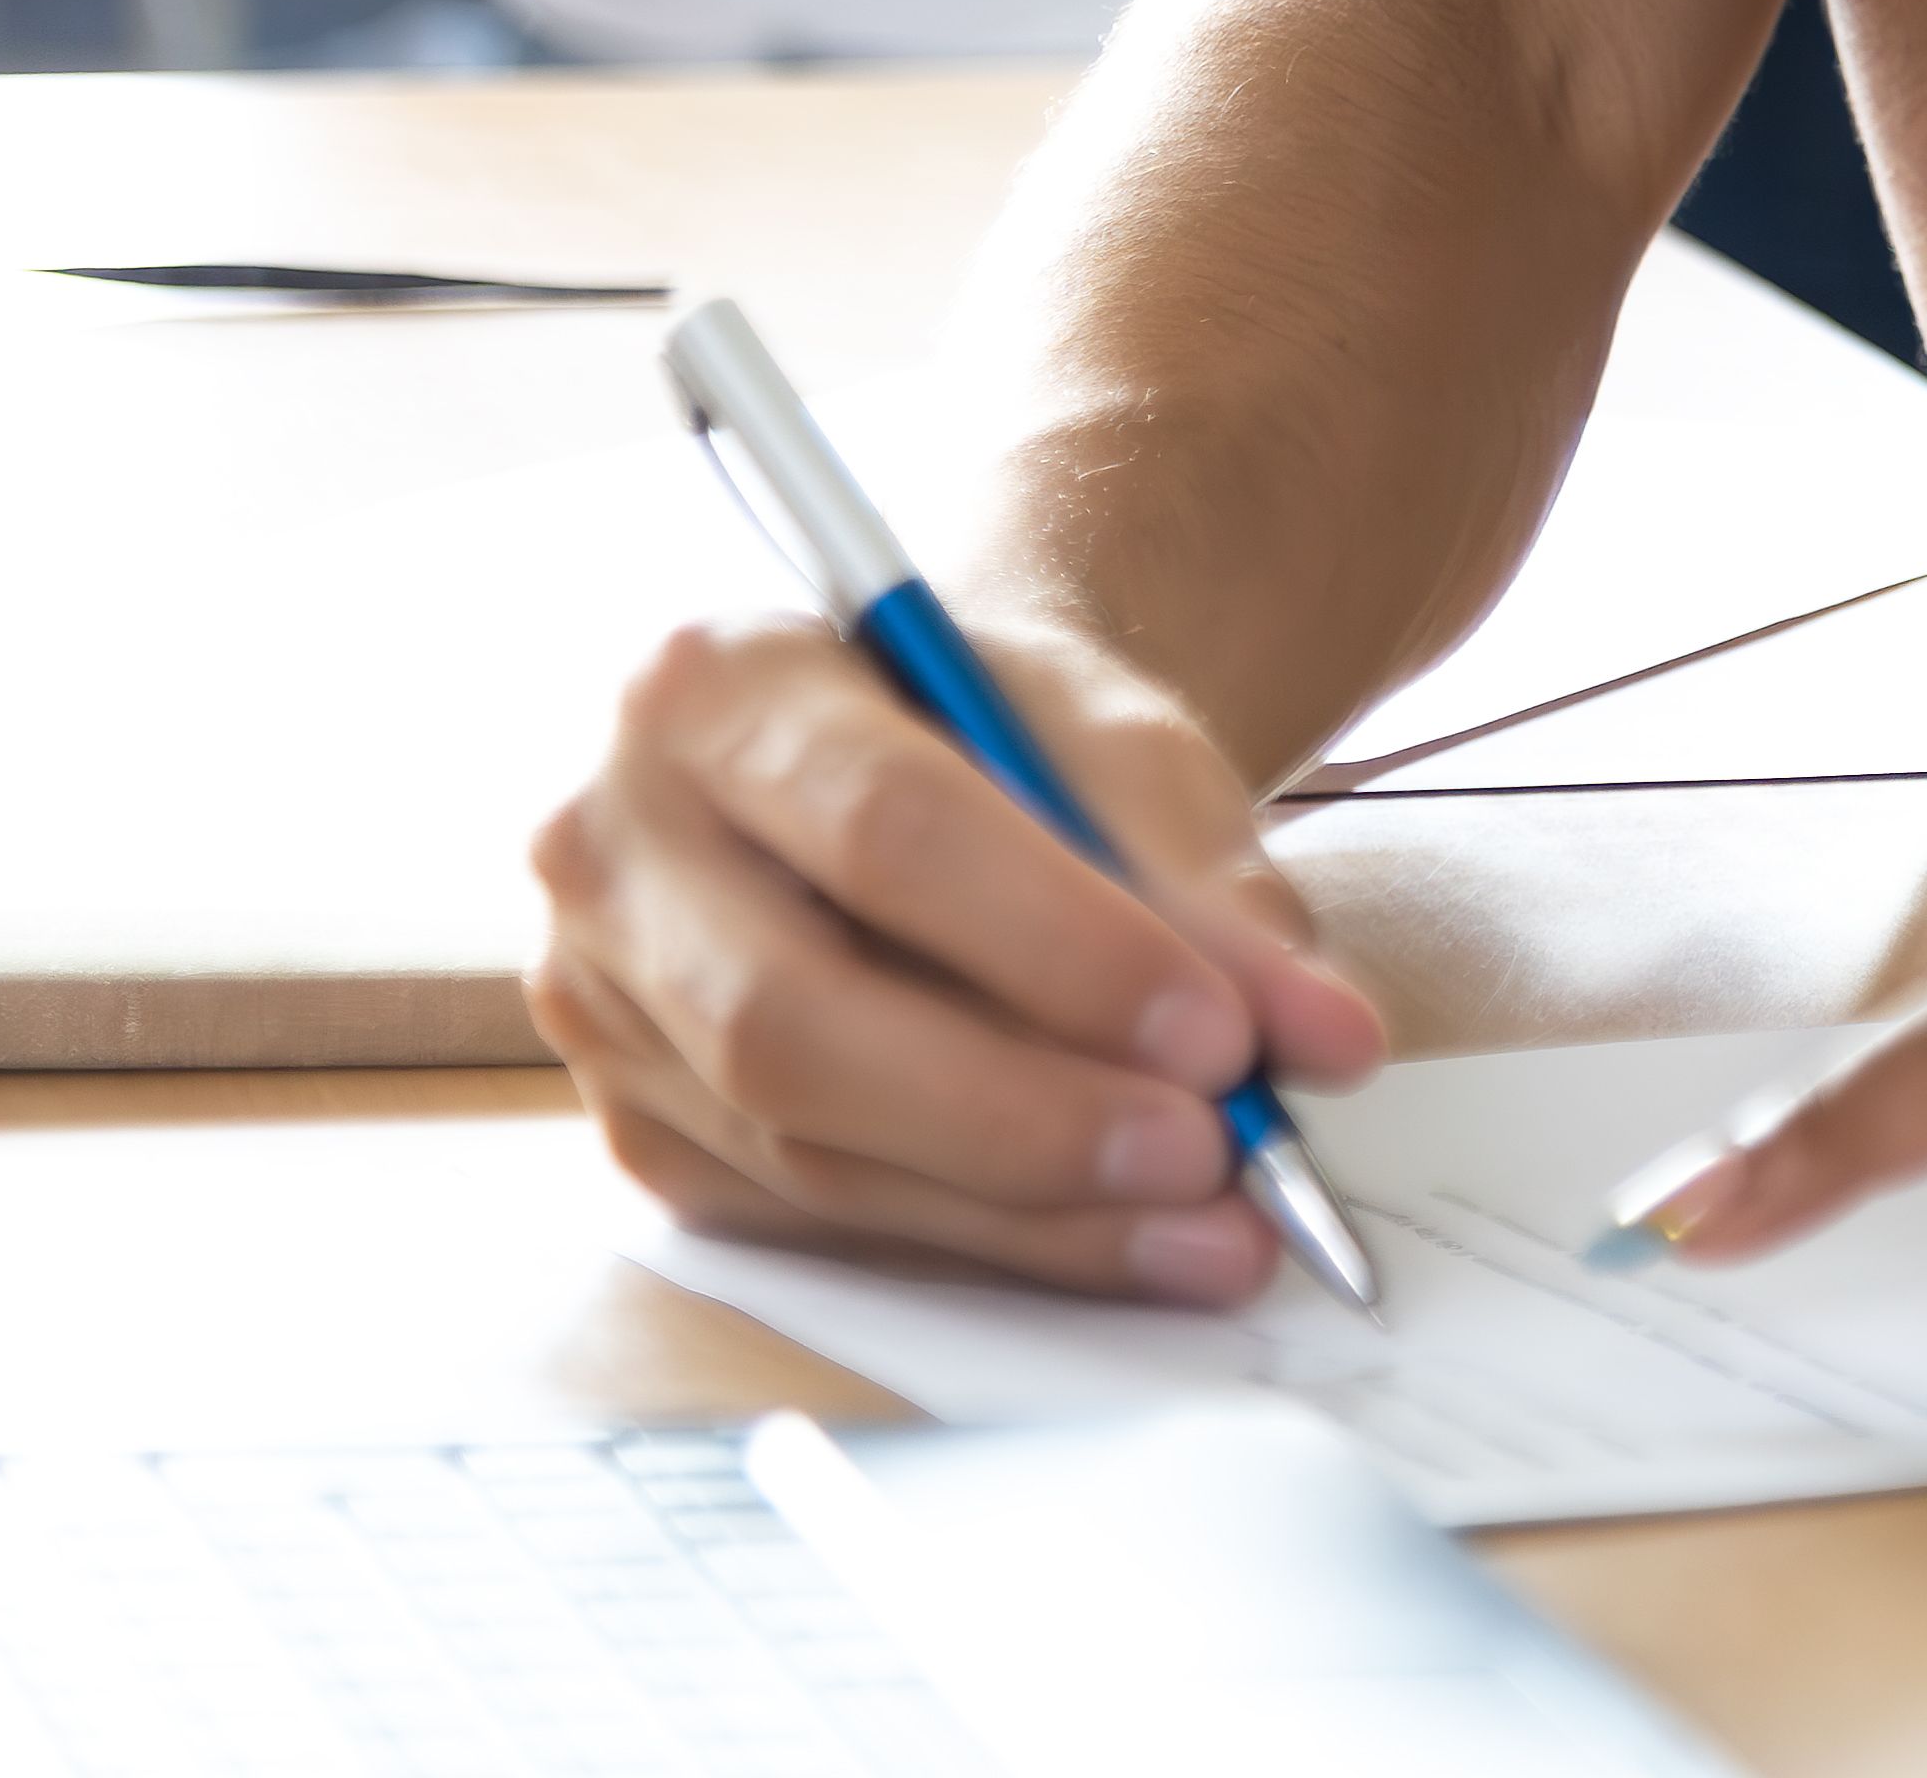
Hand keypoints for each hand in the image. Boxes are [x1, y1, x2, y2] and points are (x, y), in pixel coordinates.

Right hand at [531, 612, 1389, 1302]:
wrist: (914, 754)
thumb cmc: (1001, 732)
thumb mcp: (1119, 744)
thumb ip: (1212, 883)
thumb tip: (1321, 1040)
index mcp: (714, 684)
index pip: (882, 831)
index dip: (1057, 945)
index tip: (1218, 1031)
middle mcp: (612, 845)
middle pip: (797, 1020)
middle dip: (1022, 1112)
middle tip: (1210, 1153)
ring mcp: (605, 1002)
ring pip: (806, 1148)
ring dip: (1027, 1208)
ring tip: (1210, 1224)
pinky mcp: (642, 1128)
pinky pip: (810, 1218)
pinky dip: (982, 1242)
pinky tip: (1116, 1240)